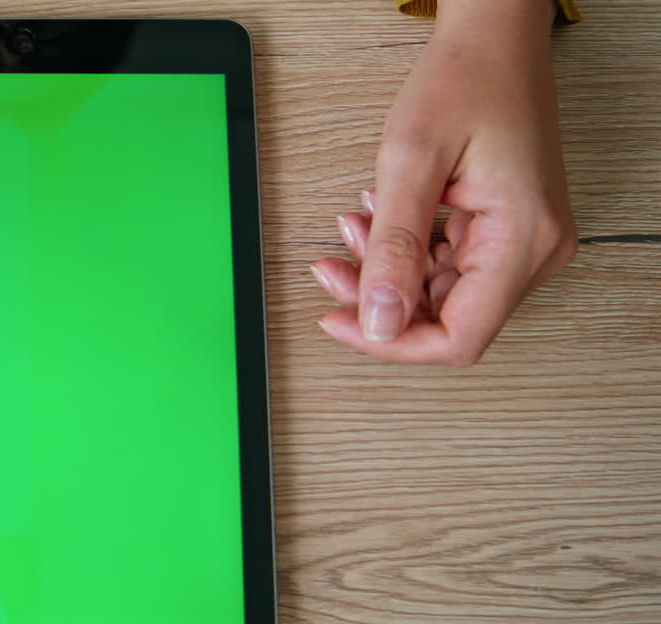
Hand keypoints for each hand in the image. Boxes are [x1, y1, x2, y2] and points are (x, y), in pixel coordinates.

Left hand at [311, 0, 576, 366]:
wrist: (493, 40)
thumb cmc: (464, 80)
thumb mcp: (410, 163)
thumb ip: (393, 248)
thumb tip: (378, 322)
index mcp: (523, 239)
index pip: (460, 337)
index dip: (393, 343)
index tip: (339, 323)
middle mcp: (535, 249)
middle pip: (447, 318)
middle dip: (379, 299)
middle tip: (329, 267)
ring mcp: (523, 241)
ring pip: (440, 293)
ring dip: (385, 271)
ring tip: (351, 228)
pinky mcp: (506, 230)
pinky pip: (447, 265)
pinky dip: (403, 252)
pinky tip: (376, 219)